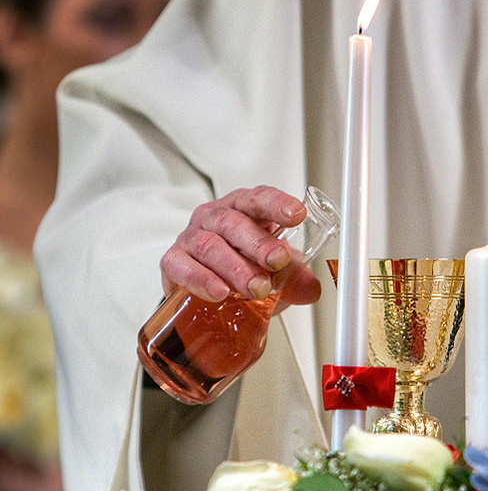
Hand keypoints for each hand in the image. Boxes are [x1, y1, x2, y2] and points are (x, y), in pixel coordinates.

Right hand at [159, 186, 320, 306]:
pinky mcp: (173, 261)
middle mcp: (216, 217)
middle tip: (278, 260)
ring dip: (235, 267)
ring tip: (255, 288)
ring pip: (209, 245)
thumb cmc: (242, 268)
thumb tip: (311, 289)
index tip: (296, 214)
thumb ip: (294, 279)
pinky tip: (219, 292)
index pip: (259, 198)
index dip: (277, 204)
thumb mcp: (275, 273)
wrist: (207, 289)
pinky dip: (201, 279)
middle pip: (234, 222)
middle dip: (259, 243)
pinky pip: (181, 266)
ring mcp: (191, 237)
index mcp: (244, 210)